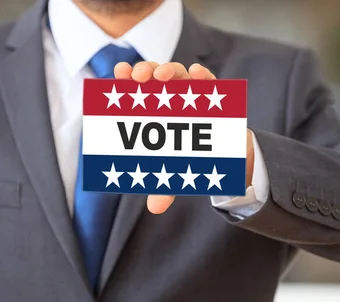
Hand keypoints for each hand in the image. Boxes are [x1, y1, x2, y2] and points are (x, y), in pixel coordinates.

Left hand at [114, 61, 254, 213]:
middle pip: (153, 75)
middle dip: (144, 70)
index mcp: (152, 108)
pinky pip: (208, 81)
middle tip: (137, 76)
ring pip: (177, 73)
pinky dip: (202, 75)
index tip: (119, 72)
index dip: (125, 79)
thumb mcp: (173, 173)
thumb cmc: (187, 157)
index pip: (135, 89)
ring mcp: (191, 93)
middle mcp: (169, 96)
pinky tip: (197, 73)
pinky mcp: (213, 95)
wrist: (221, 154)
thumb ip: (163, 187)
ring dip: (168, 70)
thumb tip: (156, 208)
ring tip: (161, 76)